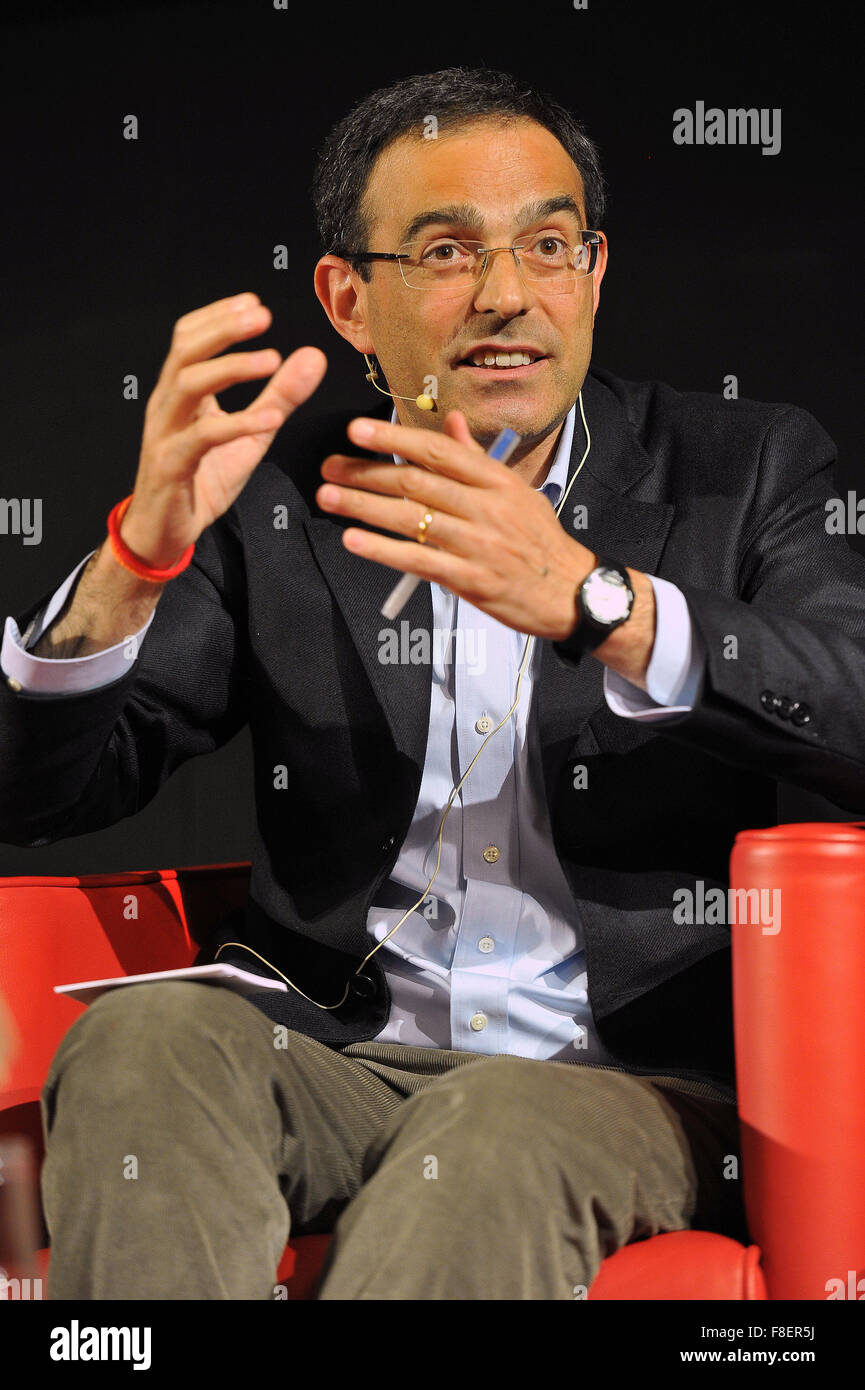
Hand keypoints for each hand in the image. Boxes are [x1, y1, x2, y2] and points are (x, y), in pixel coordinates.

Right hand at [121, 294, 326, 566]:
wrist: (164, 531)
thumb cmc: (201, 479)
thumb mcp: (250, 434)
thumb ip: (279, 396)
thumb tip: (311, 356)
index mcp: (180, 392)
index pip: (189, 337)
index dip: (219, 316)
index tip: (255, 303)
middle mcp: (168, 405)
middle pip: (186, 350)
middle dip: (224, 328)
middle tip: (262, 315)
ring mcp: (166, 433)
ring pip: (189, 384)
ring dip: (232, 367)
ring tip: (271, 359)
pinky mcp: (172, 465)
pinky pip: (202, 438)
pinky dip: (238, 424)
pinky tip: (270, 420)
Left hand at [316, 409, 594, 640]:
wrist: (572, 593)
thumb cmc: (540, 542)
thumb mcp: (516, 492)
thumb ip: (476, 459)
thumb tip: (450, 421)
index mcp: (497, 481)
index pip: (438, 452)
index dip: (394, 438)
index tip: (358, 432)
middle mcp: (486, 508)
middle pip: (416, 482)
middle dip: (366, 472)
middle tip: (330, 467)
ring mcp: (478, 544)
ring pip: (410, 518)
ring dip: (363, 506)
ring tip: (329, 498)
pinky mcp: (470, 580)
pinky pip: (418, 561)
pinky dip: (382, 550)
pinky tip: (354, 541)